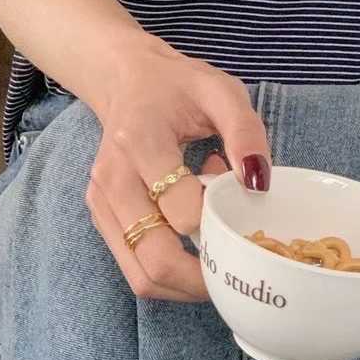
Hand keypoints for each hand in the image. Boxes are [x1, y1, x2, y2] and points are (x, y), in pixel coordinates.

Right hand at [85, 32, 271, 302]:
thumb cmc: (180, 86)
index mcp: (140, 141)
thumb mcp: (222, 91)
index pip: (181, 209)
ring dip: (186, 281)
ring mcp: (101, 202)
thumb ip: (245, 131)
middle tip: (241, 267)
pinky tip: (192, 240)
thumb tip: (258, 183)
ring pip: (141, 275)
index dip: (220, 222)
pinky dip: (169, 269)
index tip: (244, 209)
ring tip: (217, 254)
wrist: (126, 79)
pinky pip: (134, 267)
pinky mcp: (101, 217)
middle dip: (205, 275)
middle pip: (155, 257)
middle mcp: (113, 178)